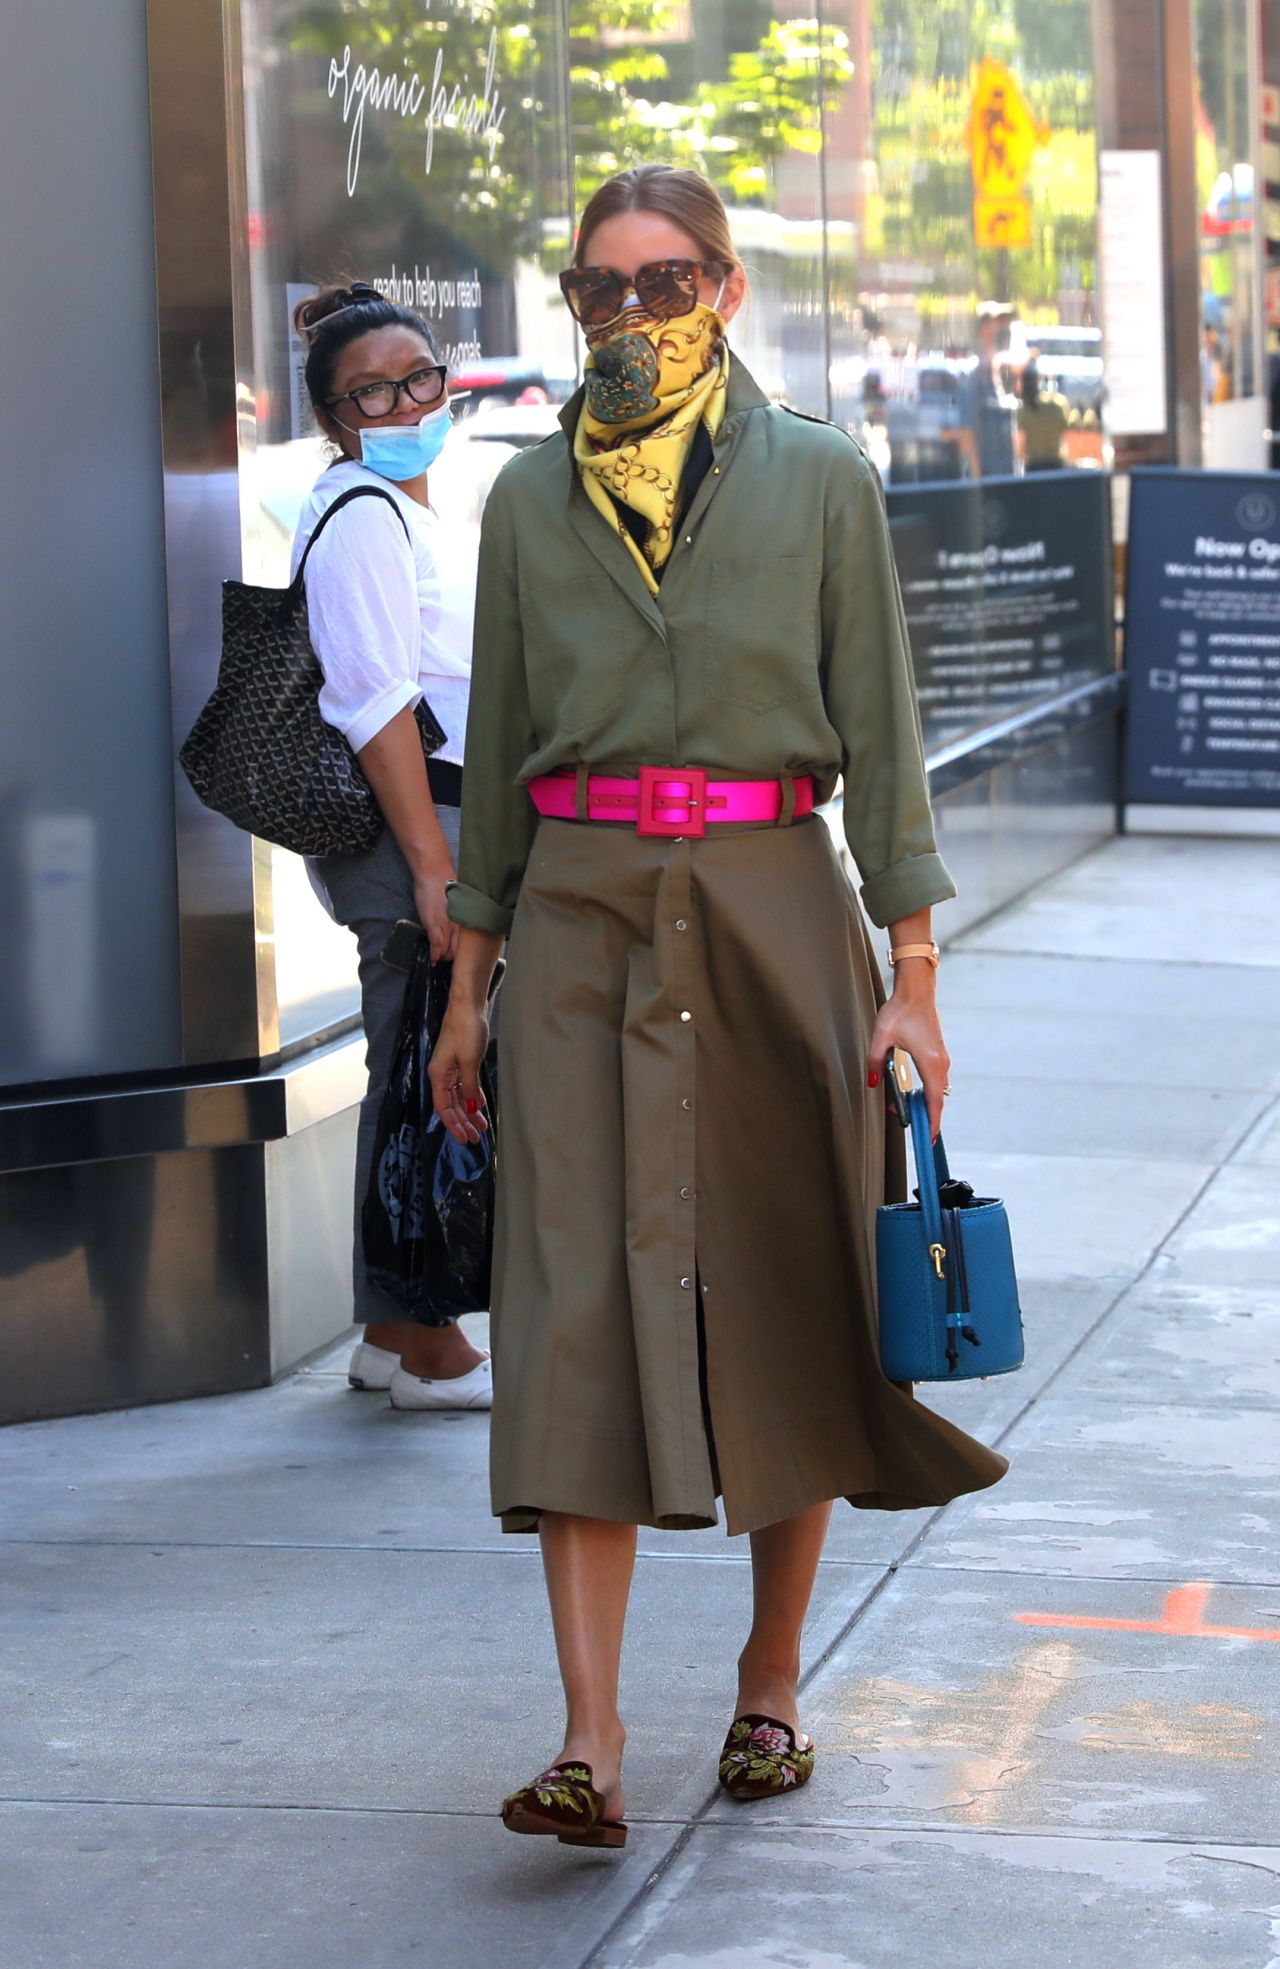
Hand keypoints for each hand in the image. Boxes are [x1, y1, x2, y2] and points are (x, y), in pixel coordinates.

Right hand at [413, 863, 458, 963]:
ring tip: (441, 960)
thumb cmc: (447, 884)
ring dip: (444, 957)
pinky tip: (434, 959)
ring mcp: (447, 924)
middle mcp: (460, 923)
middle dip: (456, 959)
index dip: (467, 953)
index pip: (471, 943)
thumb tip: (468, 921)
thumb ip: (464, 913)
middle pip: (461, 950)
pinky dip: (434, 954)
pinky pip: (436, 944)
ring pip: (448, 950)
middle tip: (452, 962)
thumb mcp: (462, 901)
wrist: (434, 871)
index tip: (465, 959)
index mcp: (468, 919)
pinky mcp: (433, 923)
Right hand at [428, 1003, 489, 1143]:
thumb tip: (471, 1109)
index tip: (465, 1139)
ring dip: (469, 1112)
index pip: (444, 1108)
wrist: (468, 1005)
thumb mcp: (469, 1062)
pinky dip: (472, 1096)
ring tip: (481, 1126)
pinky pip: (465, 1085)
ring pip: (459, 1096)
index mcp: (438, 1075)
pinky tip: (479, 1106)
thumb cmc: (466, 1030)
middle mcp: (442, 1074)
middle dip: (463, 1122)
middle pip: (451, 1105)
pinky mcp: (461, 1061)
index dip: (454, 1125)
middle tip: (476, 1138)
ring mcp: (451, 1067)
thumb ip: (469, 1087)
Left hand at [866, 971, 949, 1141]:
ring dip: (925, 1103)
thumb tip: (871, 1082)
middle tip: (912, 1130)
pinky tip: (913, 1095)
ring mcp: (941, 1058)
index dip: (933, 1121)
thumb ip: (875, 1060)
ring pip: (938, 1090)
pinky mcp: (938, 1054)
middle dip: (926, 1116)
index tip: (930, 1138)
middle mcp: (940, 1063)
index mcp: (929, 1062)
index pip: (934, 1100)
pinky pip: (937, 1080)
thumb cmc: (900, 1010)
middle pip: (938, 1099)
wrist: (916, 990)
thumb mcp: (881, 1036)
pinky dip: (928, 1092)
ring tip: (906, 1112)